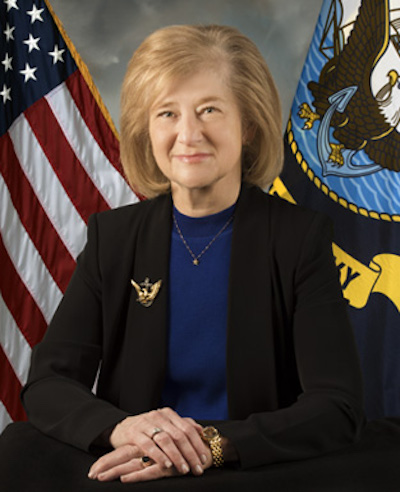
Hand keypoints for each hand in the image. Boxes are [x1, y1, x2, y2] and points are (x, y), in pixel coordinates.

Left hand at [88, 444, 179, 482]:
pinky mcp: (168, 465)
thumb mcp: (168, 448)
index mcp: (149, 443)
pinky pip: (150, 471)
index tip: (93, 470)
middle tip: (92, 475)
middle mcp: (152, 447)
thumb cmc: (187, 448)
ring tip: (101, 478)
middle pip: (124, 455)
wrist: (209, 448)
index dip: (109, 460)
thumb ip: (155, 451)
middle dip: (107, 465)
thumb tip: (138, 460)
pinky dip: (137, 476)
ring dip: (116, 471)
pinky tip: (125, 480)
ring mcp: (159, 456)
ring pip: (133, 463)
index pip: (124, 451)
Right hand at [89, 407, 211, 481]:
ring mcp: (146, 423)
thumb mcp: (165, 424)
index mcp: (168, 414)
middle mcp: (159, 416)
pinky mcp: (134, 433)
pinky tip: (166, 465)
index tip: (204, 459)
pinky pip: (149, 445)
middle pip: (179, 435)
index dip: (197, 444)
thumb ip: (182, 426)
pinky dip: (159, 456)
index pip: (187, 428)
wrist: (121, 427)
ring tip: (183, 469)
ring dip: (176, 456)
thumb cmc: (147, 429)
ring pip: (165, 440)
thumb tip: (201, 430)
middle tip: (197, 469)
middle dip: (190, 453)